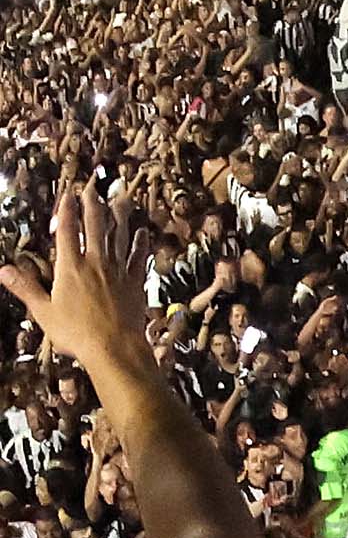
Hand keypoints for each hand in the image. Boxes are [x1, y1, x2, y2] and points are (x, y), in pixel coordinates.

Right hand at [0, 181, 149, 372]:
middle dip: (92, 205)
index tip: (68, 194)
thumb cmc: (76, 333)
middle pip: (95, 226)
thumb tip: (3, 270)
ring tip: (119, 200)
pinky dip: (140, 244)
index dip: (66, 210)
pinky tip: (143, 233)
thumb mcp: (44, 311)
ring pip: (119, 237)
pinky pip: (138, 258)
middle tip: (91, 189)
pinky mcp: (135, 283)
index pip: (67, 231)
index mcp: (71, 267)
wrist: (114, 348)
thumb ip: (26, 288)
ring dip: (119, 217)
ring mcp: (118, 272)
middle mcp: (95, 263)